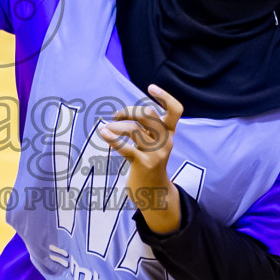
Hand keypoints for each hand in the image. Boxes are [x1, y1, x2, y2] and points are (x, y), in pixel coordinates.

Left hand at [99, 84, 183, 233]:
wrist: (154, 192)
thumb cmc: (150, 161)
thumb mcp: (155, 143)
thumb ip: (148, 127)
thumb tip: (125, 112)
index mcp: (169, 133)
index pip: (176, 110)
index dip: (165, 96)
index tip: (151, 87)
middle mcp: (165, 141)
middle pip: (148, 114)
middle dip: (129, 110)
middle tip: (116, 116)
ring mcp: (155, 153)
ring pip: (134, 130)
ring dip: (116, 126)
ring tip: (106, 128)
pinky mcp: (143, 164)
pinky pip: (126, 148)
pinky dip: (112, 138)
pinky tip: (103, 133)